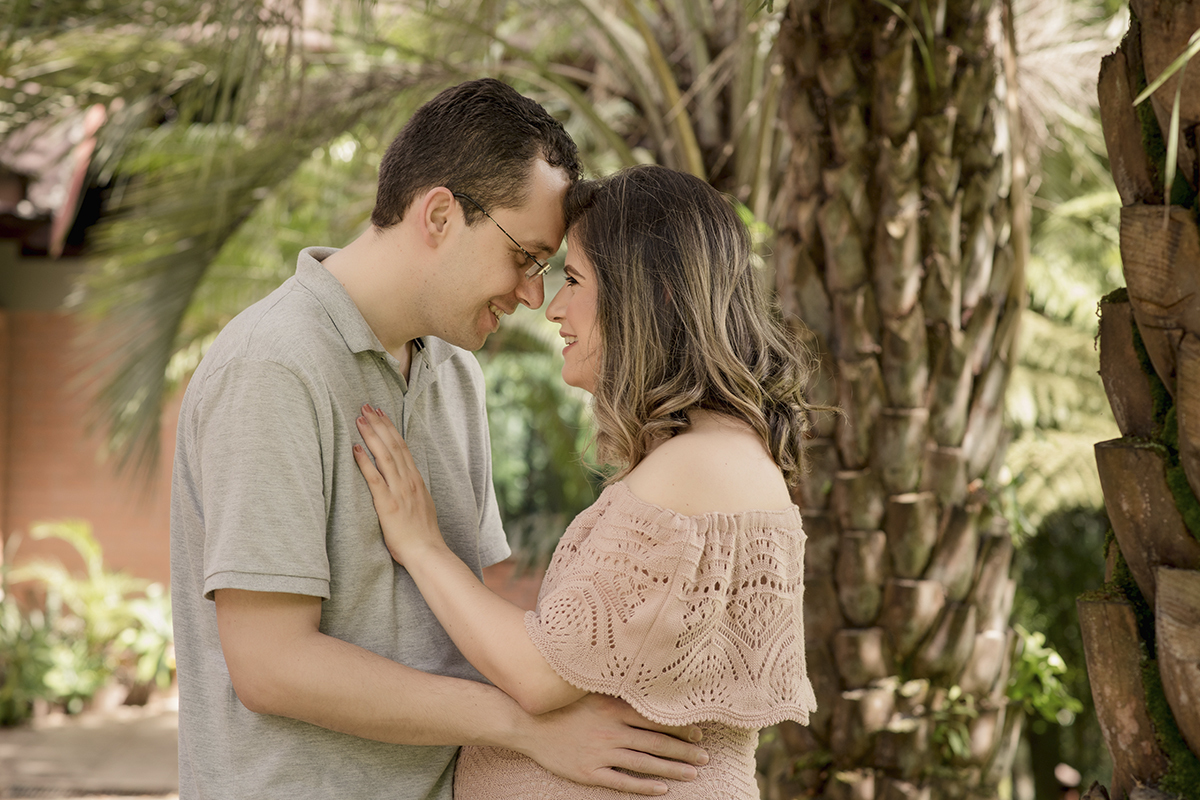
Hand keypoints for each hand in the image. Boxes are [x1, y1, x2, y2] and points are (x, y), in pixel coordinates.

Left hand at [353, 404, 443, 564]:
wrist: (427, 552)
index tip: (380, 413)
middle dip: (379, 424)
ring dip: (371, 436)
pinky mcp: (387, 504)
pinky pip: (374, 478)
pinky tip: (355, 448)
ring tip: (359, 419)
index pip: (402, 447)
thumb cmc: (422, 534)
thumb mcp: (421, 505)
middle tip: (366, 407)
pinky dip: (365, 462)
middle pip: (393, 445)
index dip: (390, 428)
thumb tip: (404, 482)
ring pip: (384, 456)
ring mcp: (398, 491)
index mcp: (415, 480)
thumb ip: (412, 491)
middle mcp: (408, 480)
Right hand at [517, 694, 707, 795]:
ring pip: (644, 763)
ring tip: (692, 774)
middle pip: (656, 743)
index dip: (680, 728)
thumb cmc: (562, 704)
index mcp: (614, 708)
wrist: (528, 722)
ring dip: (671, 770)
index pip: (655, 719)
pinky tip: (662, 789)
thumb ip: (617, 692)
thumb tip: (646, 688)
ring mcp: (600, 753)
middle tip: (706, 757)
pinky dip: (644, 786)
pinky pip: (622, 781)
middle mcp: (611, 731)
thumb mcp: (591, 690)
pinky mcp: (589, 772)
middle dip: (684, 751)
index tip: (699, 734)